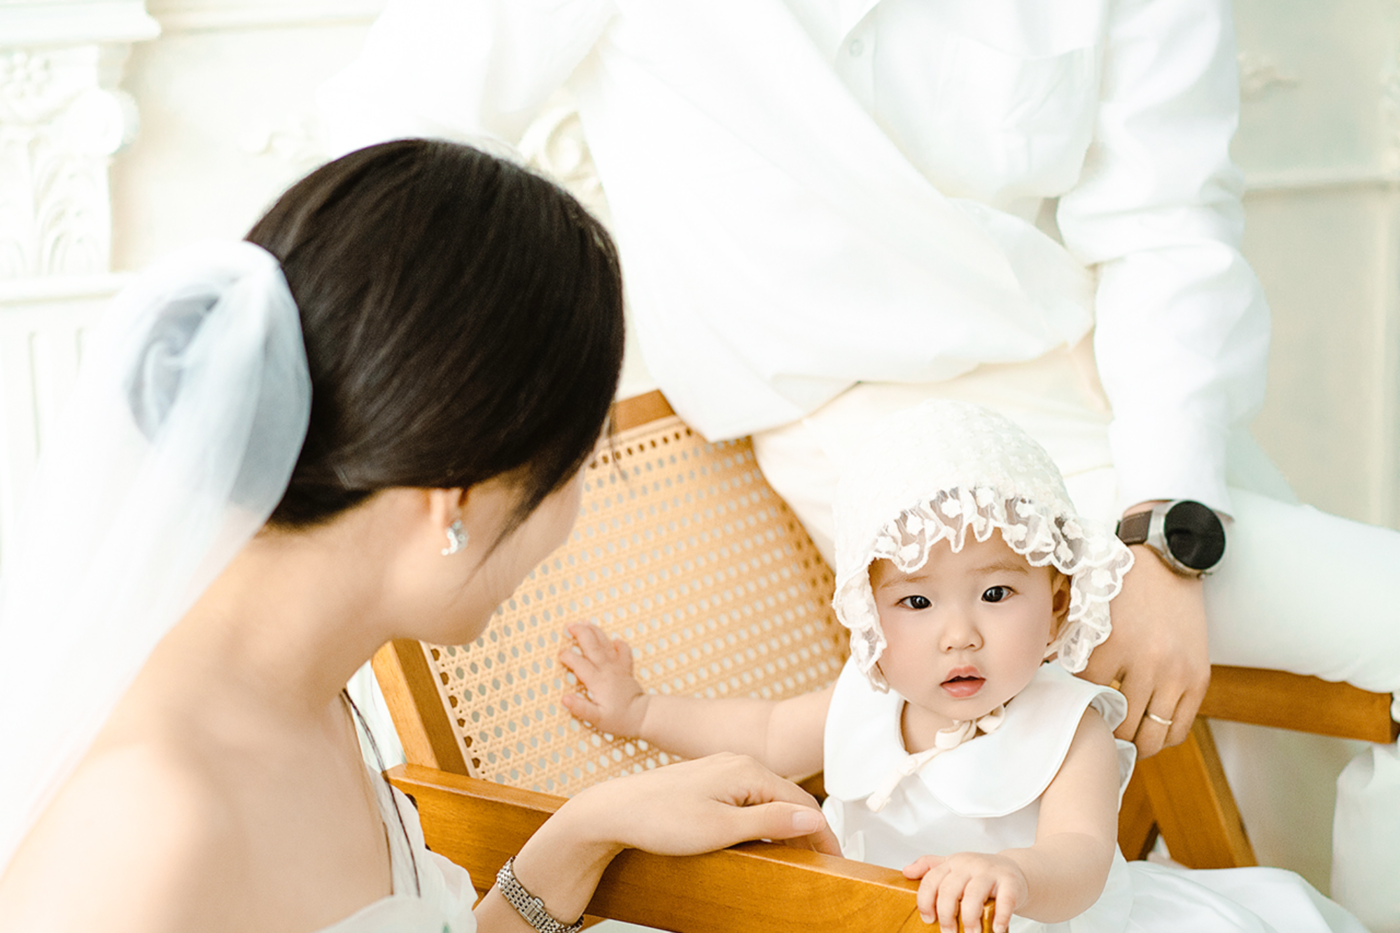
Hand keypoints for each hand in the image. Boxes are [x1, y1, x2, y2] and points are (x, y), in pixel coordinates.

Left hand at [496, 753, 838, 928]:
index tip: (835, 861)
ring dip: (785, 825)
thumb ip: (771, 821)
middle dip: (807, 830)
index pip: (803, 803)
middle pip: (789, 798)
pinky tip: (761, 838)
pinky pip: (748, 798)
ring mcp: (722, 769)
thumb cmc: (660, 819)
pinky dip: (762, 819)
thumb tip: (813, 818)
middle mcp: (738, 763)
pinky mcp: (708, 780)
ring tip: (796, 855)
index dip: (823, 834)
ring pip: (768, 798)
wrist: (613, 811)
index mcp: (748, 771)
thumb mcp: (722, 828)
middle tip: (820, 863)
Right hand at [559, 621, 649, 736]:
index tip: (560, 654)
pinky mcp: (626, 669)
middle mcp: (608, 670)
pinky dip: (618, 644)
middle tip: (569, 625)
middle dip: (580, 633)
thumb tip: (565, 698)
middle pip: (593, 646)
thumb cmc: (619, 719)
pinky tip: (613, 640)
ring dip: (595, 632)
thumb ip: (581, 708)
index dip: (568, 656)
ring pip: (605, 644)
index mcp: (598, 681)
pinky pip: (624, 651)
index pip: (579, 663)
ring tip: (584, 623)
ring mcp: (618, 667)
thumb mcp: (597, 719)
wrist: (644, 717)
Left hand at [904, 852, 1024, 932]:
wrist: (1014, 870)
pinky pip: (1005, 901)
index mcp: (953, 863)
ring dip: (970, 919)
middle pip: (950, 889)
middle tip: (948, 932)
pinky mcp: (1011, 882)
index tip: (927, 919)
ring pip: (974, 895)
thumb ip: (929, 867)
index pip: (932, 879)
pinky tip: (997, 930)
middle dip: (946, 915)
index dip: (925, 900)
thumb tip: (906, 872)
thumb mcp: (953, 866)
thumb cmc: (979, 873)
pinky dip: (1000, 918)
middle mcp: (969, 865)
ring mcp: (990, 872)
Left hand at [1079, 506, 1210, 756]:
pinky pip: (1179, 728)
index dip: (1075, 704)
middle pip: (1119, 726)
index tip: (1069, 708)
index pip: (1084, 696)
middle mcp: (1146, 663)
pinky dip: (1163, 738)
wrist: (1167, 558)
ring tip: (1121, 743)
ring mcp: (1175, 674)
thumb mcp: (1088, 610)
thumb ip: (1072, 647)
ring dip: (1134, 745)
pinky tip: (1148, 733)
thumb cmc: (1120, 582)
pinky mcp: (1198, 678)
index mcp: (1111, 644)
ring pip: (1151, 736)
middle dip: (1104, 734)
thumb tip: (1050, 682)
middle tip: (1094, 735)